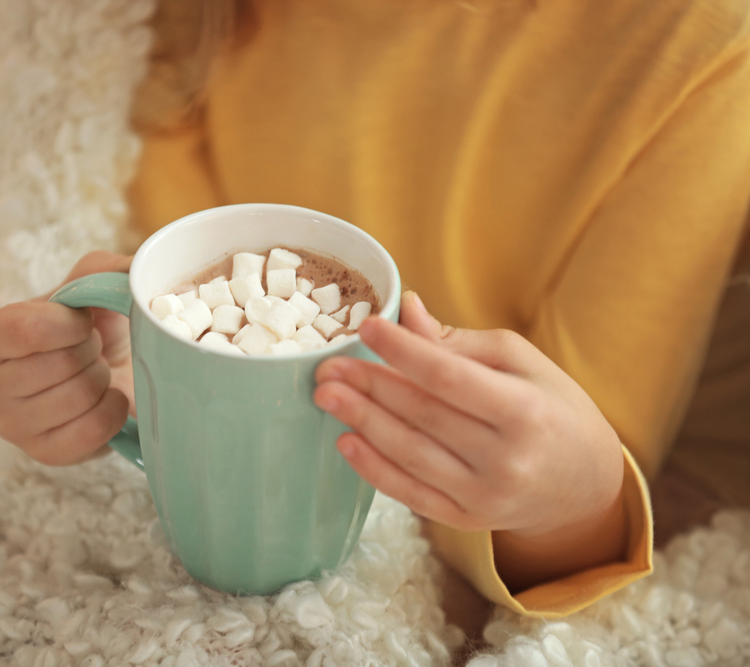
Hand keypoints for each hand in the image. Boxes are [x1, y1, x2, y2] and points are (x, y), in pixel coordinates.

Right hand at [0, 252, 134, 465]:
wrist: (112, 370)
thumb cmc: (94, 325)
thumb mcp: (93, 282)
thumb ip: (106, 268)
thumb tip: (137, 269)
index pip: (27, 330)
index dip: (71, 324)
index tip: (84, 322)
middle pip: (60, 364)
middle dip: (92, 351)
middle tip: (92, 351)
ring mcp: (12, 426)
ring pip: (79, 397)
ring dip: (103, 380)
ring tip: (95, 374)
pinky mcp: (44, 454)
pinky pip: (91, 430)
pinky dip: (113, 411)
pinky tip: (107, 401)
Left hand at [313, 291, 627, 590]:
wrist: (585, 483)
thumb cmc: (551, 408)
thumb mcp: (521, 363)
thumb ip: (458, 342)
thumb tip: (405, 310)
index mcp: (525, 410)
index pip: (450, 377)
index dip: (403, 351)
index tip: (366, 326)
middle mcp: (506, 459)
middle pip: (424, 415)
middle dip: (370, 386)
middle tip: (328, 365)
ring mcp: (485, 496)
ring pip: (411, 455)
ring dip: (363, 422)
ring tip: (327, 395)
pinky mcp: (467, 519)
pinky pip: (412, 494)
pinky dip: (375, 469)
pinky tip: (347, 441)